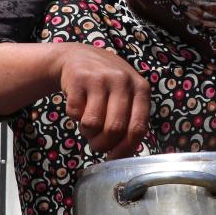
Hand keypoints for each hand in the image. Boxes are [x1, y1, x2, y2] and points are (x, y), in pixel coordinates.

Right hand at [56, 44, 150, 159]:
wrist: (79, 56)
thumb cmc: (107, 84)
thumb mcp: (127, 95)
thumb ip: (130, 119)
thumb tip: (124, 155)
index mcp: (141, 89)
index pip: (137, 128)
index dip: (125, 148)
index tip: (114, 158)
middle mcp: (123, 81)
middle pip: (114, 129)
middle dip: (103, 144)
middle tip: (97, 144)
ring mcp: (100, 78)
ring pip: (93, 124)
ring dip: (87, 132)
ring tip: (88, 124)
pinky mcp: (79, 79)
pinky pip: (75, 113)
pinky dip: (74, 117)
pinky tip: (79, 106)